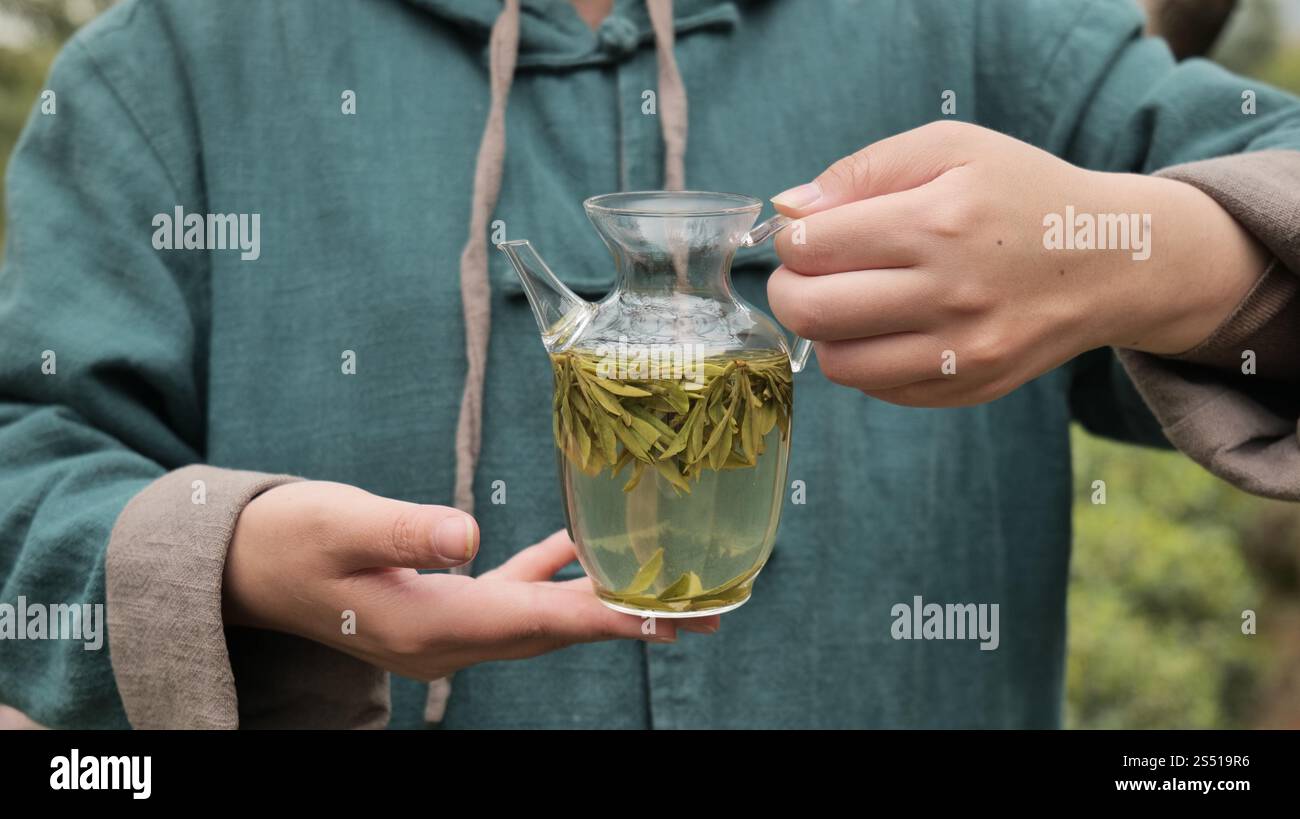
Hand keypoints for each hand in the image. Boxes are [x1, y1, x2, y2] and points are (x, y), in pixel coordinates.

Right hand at [223, 481, 717, 680]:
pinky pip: (510, 597)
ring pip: (539, 618)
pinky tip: (576, 548)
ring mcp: (443, 629)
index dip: (607, 617)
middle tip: (704, 614)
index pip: (537, 620)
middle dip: (627, 621)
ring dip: (599, 604)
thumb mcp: (338, 523)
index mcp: (427, 625)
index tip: (671, 617)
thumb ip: (404, 527)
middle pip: (554, 629)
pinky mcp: (437, 606)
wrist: (239, 567)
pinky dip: (549, 577)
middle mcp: (445, 640)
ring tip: (665, 593)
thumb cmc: (283, 539)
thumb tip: (468, 535)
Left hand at [767, 121, 1267, 405]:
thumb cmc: (1020, 195)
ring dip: (824, 331)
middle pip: (811, 312)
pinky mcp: (971, 387)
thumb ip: (862, 170)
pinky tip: (887, 326)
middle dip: (789, 288)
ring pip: (838, 363)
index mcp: (940, 222)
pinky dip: (865, 359)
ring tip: (846, 300)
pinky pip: (879, 389)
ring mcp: (963, 351)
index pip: (814, 245)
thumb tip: (788, 210)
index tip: (806, 232)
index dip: (792, 237)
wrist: (1114, 260)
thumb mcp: (951, 149)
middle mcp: (951, 293)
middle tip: (806, 272)